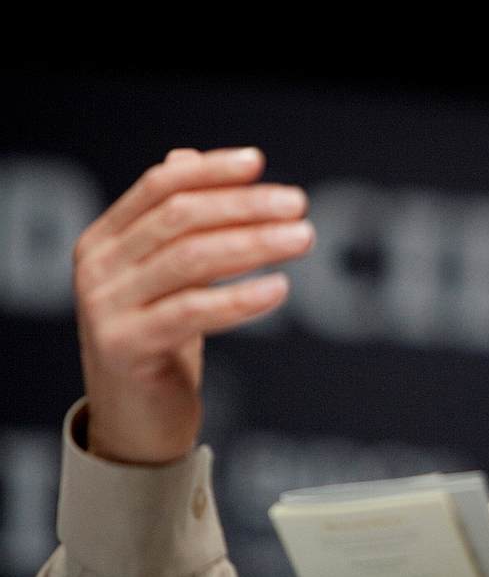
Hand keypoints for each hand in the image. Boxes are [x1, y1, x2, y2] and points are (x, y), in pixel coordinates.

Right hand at [73, 147, 313, 463]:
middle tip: (298, 205)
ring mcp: (106, 307)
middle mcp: (98, 267)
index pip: (159, 186)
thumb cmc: (161, 338)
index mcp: (105, 239)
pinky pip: (193, 312)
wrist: (136, 420)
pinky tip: (280, 289)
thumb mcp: (166, 275)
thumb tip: (188, 156)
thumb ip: (172, 221)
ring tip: (303, 238)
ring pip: (191, 258)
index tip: (258, 162)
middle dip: (245, 206)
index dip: (210, 170)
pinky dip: (241, 297)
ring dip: (255, 243)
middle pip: (180, 217)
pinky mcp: (127, 347)